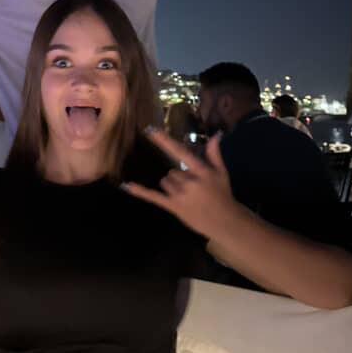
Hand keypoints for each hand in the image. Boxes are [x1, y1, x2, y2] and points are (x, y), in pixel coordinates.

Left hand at [122, 128, 239, 239]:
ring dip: (172, 187)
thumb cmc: (223, 195)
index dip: (164, 141)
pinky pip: (153, 197)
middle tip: (193, 188)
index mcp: (200, 171)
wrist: (225, 222)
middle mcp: (189, 181)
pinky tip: (126, 186)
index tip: (150, 130)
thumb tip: (215, 135)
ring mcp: (180, 195)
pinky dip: (140, 191)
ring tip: (187, 196)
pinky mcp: (173, 206)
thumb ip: (214, 154)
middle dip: (179, 178)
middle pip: (171, 171)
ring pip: (165, 182)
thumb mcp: (221, 173)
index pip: (179, 152)